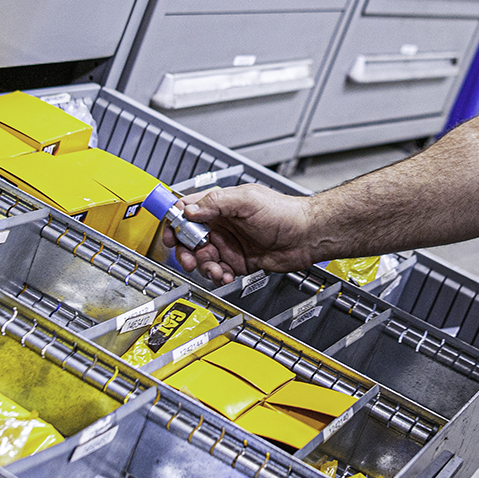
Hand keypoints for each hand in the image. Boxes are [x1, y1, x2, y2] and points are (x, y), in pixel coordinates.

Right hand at [170, 183, 320, 284]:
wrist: (306, 236)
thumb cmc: (285, 213)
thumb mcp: (247, 200)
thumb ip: (216, 203)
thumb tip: (190, 210)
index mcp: (220, 205)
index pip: (187, 211)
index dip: (175, 223)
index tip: (172, 235)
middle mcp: (222, 225)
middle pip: (190, 239)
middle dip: (186, 251)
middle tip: (190, 259)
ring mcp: (229, 244)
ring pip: (202, 258)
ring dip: (204, 267)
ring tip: (216, 270)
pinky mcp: (238, 262)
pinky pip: (218, 271)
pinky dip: (217, 276)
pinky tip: (225, 275)